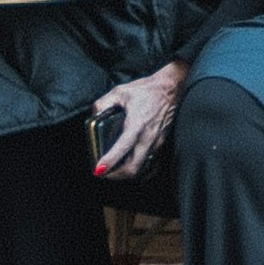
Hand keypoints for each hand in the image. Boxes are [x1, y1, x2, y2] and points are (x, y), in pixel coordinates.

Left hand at [86, 60, 188, 178]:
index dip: (109, 161)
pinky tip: (128, 165)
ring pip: (140, 169)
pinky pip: (148, 163)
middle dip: (115, 175)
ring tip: (113, 170)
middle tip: (102, 172)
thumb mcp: (120, 92)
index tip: (98, 170)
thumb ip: (102, 103)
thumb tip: (93, 116)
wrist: (170, 89)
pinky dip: (137, 168)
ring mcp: (156, 142)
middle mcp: (148, 137)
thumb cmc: (146, 90)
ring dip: (125, 173)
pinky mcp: (160, 143)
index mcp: (137, 124)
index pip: (122, 148)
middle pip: (132, 168)